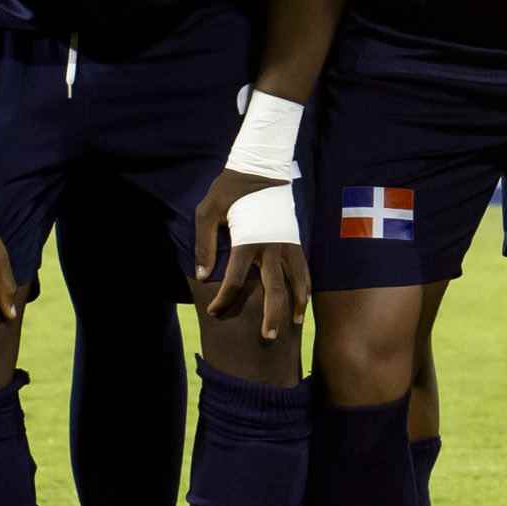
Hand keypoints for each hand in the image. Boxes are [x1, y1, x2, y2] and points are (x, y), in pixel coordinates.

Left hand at [202, 173, 310, 344]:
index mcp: (247, 241)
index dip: (222, 301)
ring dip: (295, 305)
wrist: (261, 168)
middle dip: (271, 316)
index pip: (233, 281)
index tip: (213, 311)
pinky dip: (305, 288)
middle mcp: (270, 247)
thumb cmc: (229, 189)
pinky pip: (304, 269)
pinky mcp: (295, 240)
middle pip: (274, 290)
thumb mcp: (207, 212)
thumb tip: (201, 276)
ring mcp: (287, 245)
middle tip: (268, 337)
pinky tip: (302, 302)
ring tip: (292, 325)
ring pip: (297, 282)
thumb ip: (204, 244)